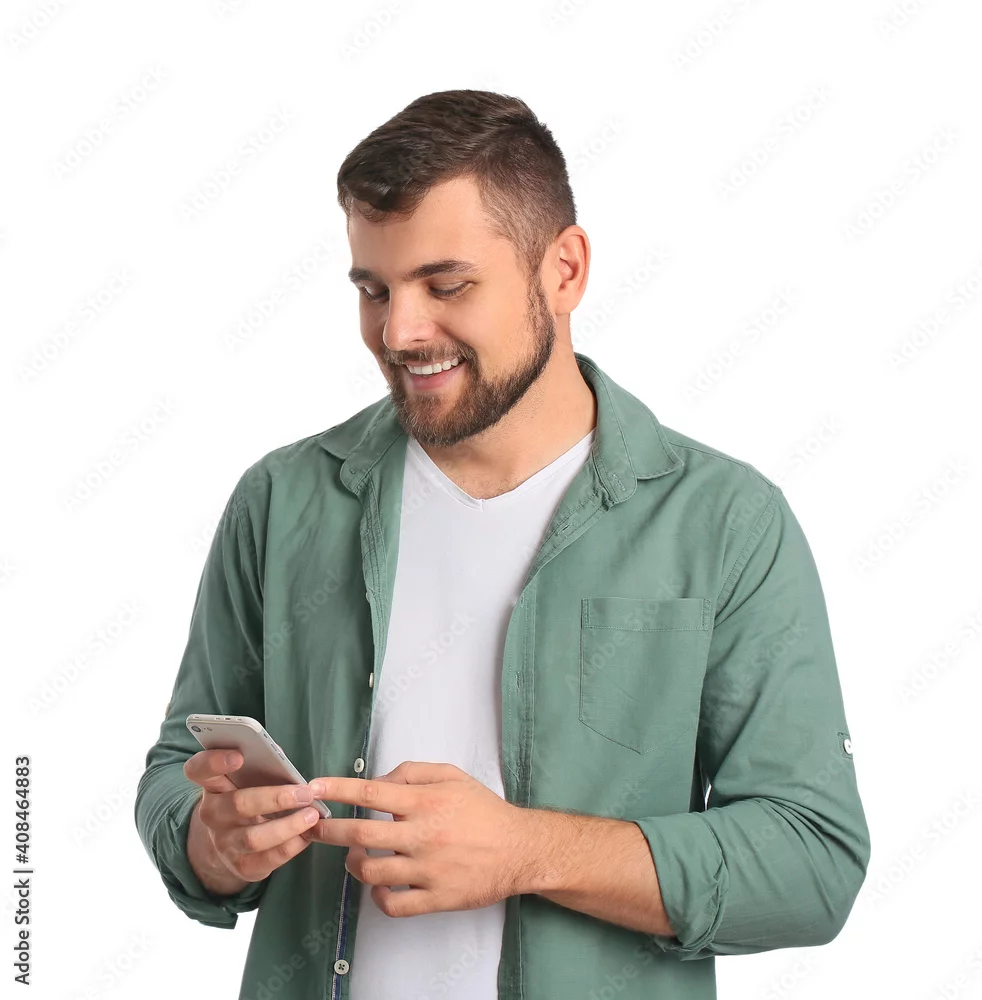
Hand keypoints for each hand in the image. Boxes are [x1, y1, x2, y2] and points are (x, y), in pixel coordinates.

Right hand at [183, 748, 321, 891]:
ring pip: (253, 838)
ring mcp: (224, 843)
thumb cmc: (250, 796)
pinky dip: (292, 845)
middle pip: (238, 804)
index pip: (199, 770)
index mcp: (213, 785)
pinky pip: (268, 858)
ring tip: (312, 815)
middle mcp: (212, 814)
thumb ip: (261, 765)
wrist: (234, 843)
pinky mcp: (242, 866)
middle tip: (305, 792)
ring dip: (287, 826)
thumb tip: (280, 758)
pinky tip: (308, 833)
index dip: (214, 761)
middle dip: (275, 798)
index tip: (239, 756)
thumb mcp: (249, 779)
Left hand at [301, 761, 532, 917]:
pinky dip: (377, 897)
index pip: (371, 792)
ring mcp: (428, 869)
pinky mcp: (435, 898)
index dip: (338, 789)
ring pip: (371, 871)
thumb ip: (413, 772)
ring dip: (352, 863)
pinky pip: (392, 904)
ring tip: (353, 856)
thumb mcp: (452, 776)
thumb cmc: (484, 811)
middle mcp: (423, 834)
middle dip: (328, 829)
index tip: (314, 787)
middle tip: (314, 826)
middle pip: (361, 833)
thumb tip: (379, 780)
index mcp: (427, 801)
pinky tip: (378, 885)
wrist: (520, 849)